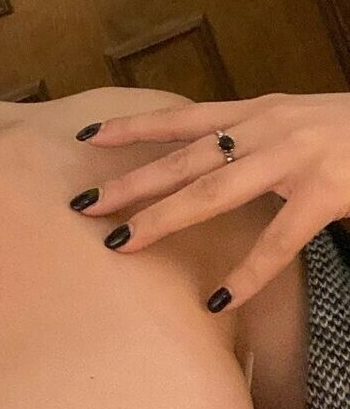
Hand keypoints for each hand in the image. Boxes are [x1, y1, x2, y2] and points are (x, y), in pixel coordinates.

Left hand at [67, 91, 349, 311]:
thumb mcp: (297, 122)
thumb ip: (255, 139)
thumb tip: (210, 162)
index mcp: (260, 111)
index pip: (182, 118)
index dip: (134, 127)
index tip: (88, 139)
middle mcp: (268, 128)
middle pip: (183, 159)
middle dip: (130, 182)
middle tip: (83, 205)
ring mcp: (295, 158)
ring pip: (213, 191)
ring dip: (163, 217)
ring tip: (122, 243)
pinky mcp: (327, 191)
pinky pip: (278, 239)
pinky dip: (247, 271)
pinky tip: (219, 297)